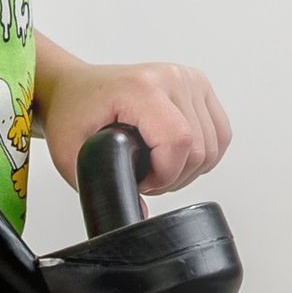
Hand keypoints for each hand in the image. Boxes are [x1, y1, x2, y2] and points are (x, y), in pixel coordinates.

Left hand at [35, 52, 231, 201]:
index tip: (141, 180)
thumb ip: (103, 186)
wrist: (77, 88)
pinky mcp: (200, 87)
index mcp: (140, 87)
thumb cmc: (72, 114)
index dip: (165, 174)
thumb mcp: (71, 155)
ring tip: (155, 165)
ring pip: (214, 145)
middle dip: (174, 176)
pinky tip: (173, 156)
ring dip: (189, 168)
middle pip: (199, 147)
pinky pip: (220, 134)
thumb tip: (140, 215)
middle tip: (144, 176)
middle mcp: (171, 77)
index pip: (178, 140)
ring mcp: (190, 79)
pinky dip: (202, 154)